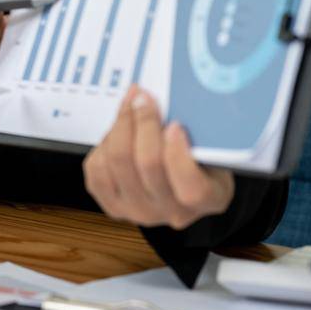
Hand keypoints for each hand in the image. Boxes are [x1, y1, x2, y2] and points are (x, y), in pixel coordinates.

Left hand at [83, 85, 233, 230]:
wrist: (178, 182)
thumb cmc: (200, 159)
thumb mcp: (214, 147)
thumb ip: (197, 133)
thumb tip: (166, 105)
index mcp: (209, 200)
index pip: (191, 188)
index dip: (178, 154)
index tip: (174, 124)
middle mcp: (172, 212)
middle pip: (147, 164)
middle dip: (143, 122)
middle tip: (143, 97)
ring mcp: (139, 211)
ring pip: (118, 161)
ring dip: (120, 126)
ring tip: (129, 106)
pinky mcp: (112, 205)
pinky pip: (96, 168)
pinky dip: (104, 143)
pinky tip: (117, 131)